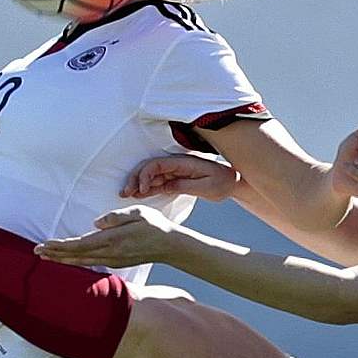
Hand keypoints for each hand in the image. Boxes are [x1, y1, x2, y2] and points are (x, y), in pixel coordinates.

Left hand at [35, 206, 181, 267]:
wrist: (170, 245)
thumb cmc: (154, 225)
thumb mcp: (137, 212)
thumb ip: (116, 217)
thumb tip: (96, 223)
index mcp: (112, 240)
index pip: (79, 244)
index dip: (60, 245)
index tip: (44, 245)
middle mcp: (110, 253)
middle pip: (76, 255)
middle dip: (55, 254)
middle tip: (36, 252)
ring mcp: (113, 260)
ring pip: (82, 262)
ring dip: (62, 259)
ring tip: (46, 257)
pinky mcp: (116, 263)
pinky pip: (90, 263)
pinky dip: (75, 262)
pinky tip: (67, 260)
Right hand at [121, 155, 237, 201]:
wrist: (232, 181)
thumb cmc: (222, 182)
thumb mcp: (206, 186)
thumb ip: (184, 185)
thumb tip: (164, 186)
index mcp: (183, 163)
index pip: (157, 164)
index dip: (145, 175)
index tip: (141, 190)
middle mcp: (176, 164)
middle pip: (149, 167)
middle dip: (135, 178)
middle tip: (124, 192)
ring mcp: (174, 171)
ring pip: (150, 175)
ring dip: (137, 183)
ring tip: (125, 194)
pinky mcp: (175, 178)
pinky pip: (157, 182)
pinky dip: (146, 188)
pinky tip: (137, 195)